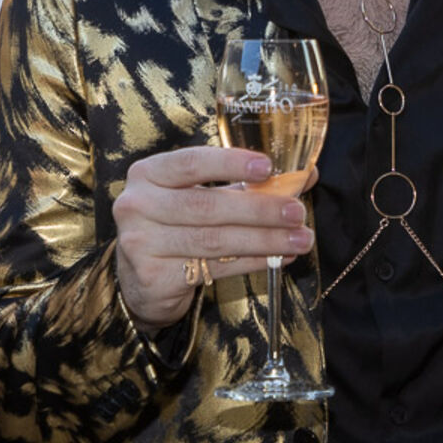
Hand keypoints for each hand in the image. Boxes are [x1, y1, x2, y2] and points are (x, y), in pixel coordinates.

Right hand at [113, 147, 316, 328]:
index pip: (191, 162)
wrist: (142, 280)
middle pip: (207, 206)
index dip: (230, 163)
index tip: (267, 167)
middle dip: (259, 209)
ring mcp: (141, 243)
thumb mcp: (199, 195)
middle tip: (297, 212)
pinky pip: (214, 268)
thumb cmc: (176, 226)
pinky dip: (252, 263)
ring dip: (264, 240)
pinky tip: (278, 259)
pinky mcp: (154, 277)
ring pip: (215, 240)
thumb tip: (305, 175)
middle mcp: (137, 205)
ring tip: (299, 240)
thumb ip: (244, 184)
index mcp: (148, 174)